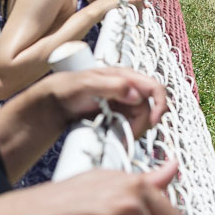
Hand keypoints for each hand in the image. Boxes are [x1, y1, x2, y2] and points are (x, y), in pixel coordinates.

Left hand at [43, 67, 167, 136]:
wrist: (55, 102)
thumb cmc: (68, 88)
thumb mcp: (86, 83)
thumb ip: (112, 85)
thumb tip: (135, 94)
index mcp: (126, 76)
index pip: (154, 87)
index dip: (160, 104)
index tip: (152, 121)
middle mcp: (129, 89)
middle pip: (150, 108)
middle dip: (141, 125)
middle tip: (126, 137)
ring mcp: (125, 102)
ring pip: (142, 119)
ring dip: (134, 131)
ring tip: (119, 138)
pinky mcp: (120, 115)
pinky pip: (131, 125)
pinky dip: (127, 133)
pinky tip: (116, 136)